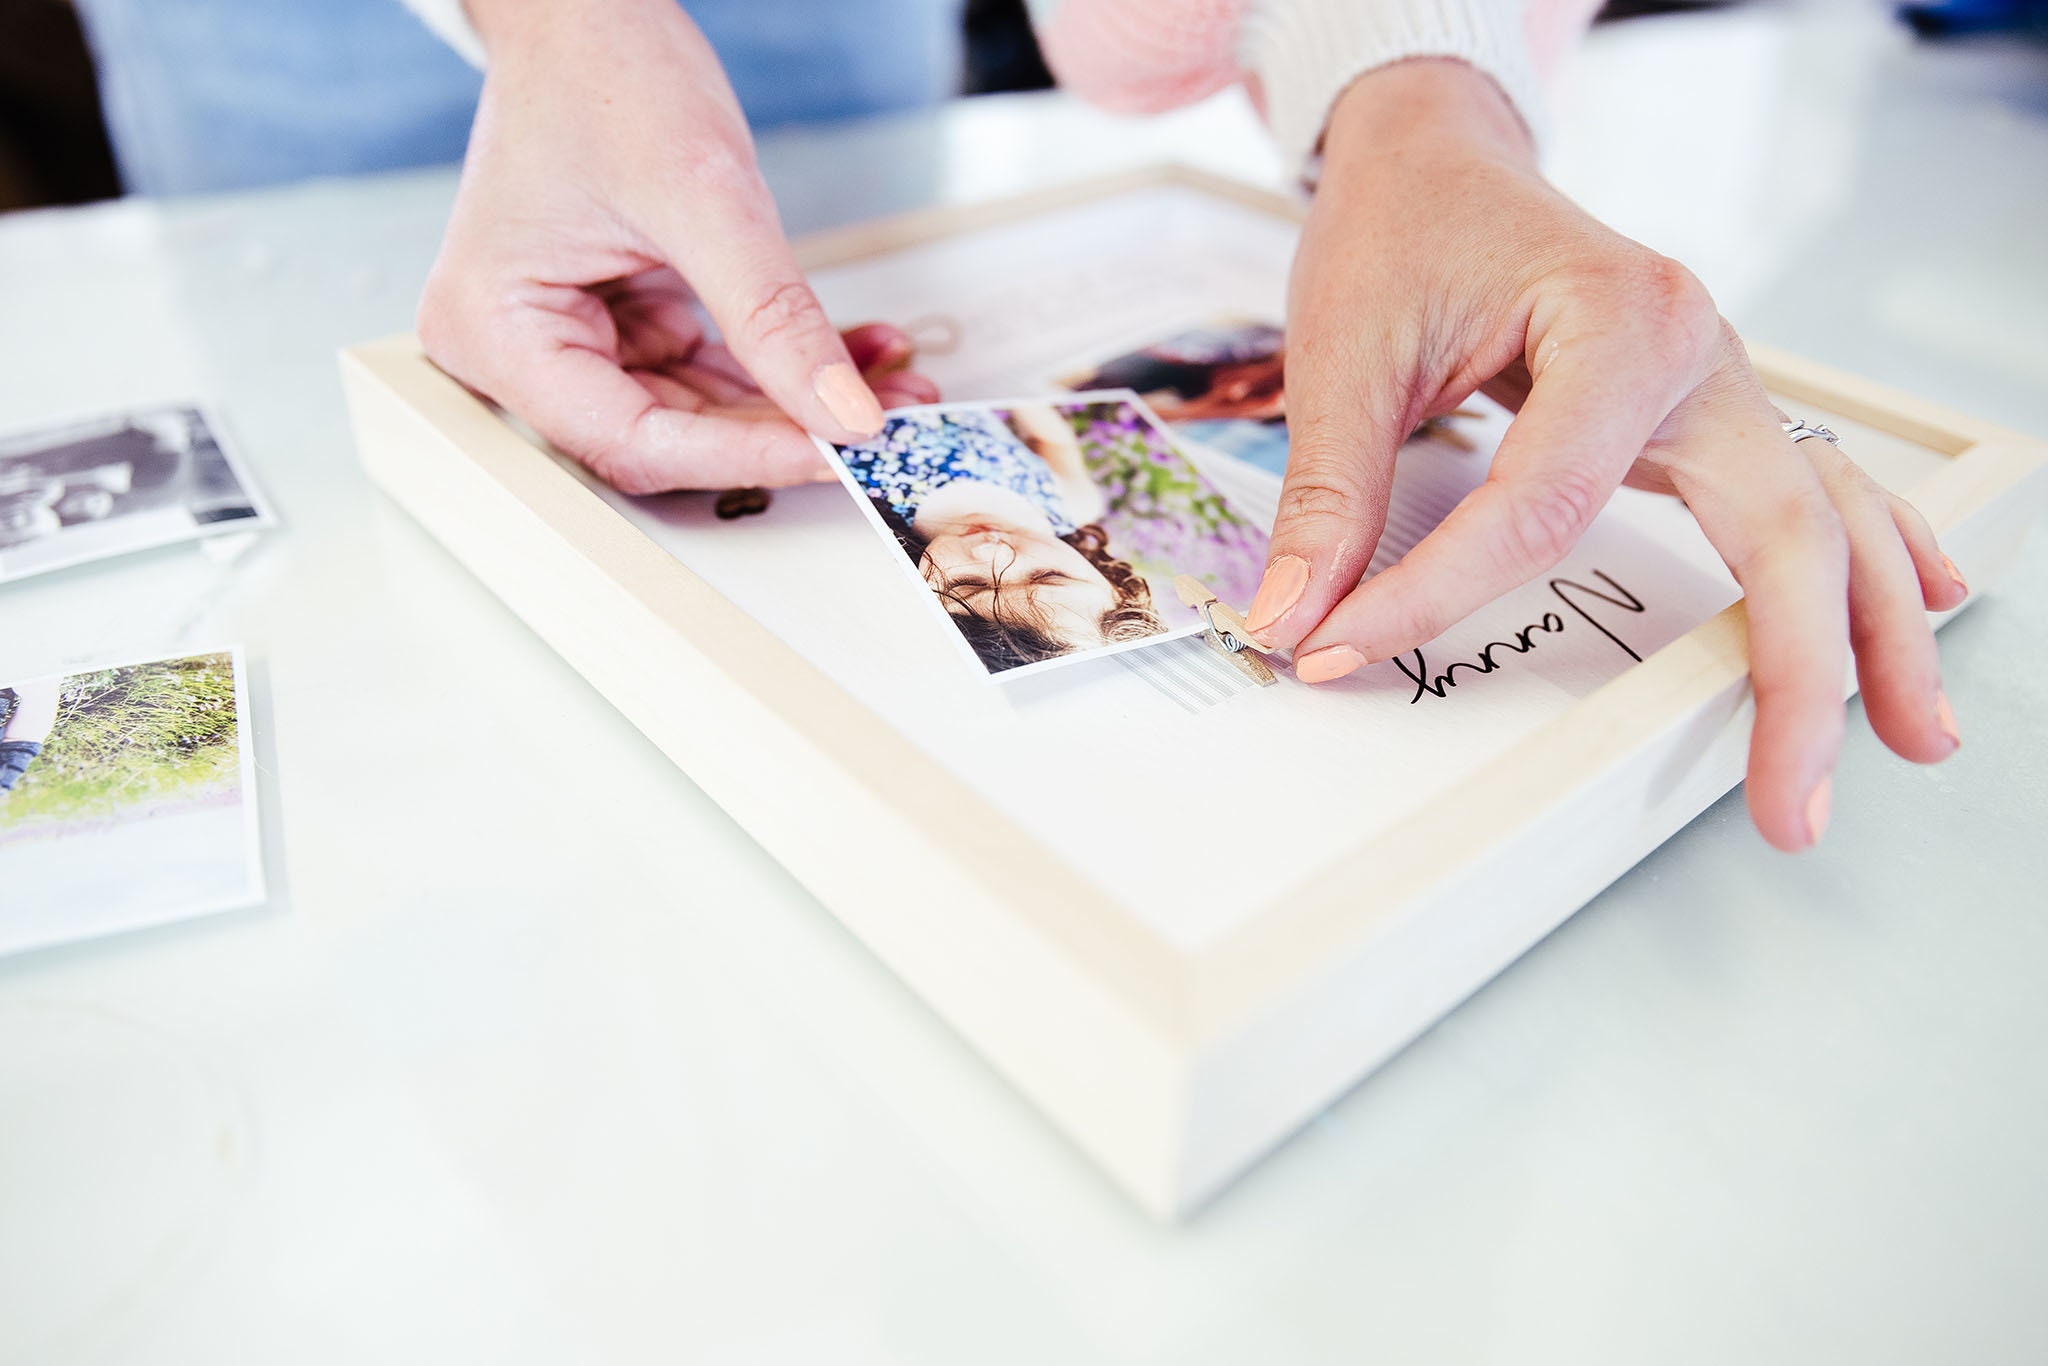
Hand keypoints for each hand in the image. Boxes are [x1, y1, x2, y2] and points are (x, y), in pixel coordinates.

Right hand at [416, 0, 937, 493]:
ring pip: (698, 415)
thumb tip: (843, 411)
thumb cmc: (601, 70)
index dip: (743, 456)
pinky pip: (707, 372)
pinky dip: (779, 367)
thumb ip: (774, 316)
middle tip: (879, 428)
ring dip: (795, 405)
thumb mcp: (703, 195)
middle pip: (666, 437)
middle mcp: (517, 351)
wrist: (586, 9)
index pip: (633, 439)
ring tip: (886, 390)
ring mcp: (571, 339)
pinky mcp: (618, 324)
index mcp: (494, 330)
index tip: (835, 450)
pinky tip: (849, 359)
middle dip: (781, 432)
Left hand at [1248, 59, 1967, 851]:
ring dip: (1873, 635)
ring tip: (1909, 741)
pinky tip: (1922, 610)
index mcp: (1621, 323)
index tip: (1345, 650)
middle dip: (1793, 675)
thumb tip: (1293, 617)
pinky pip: (1814, 489)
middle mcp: (1703, 353)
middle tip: (1791, 806)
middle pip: (1780, 532)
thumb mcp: (1348, 349)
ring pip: (1829, 519)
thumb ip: (1332, 490)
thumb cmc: (1405, 229)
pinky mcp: (1709, 412)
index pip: (1543, 511)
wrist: (1439, 156)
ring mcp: (1723, 383)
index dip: (1438, 597)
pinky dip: (1868, 556)